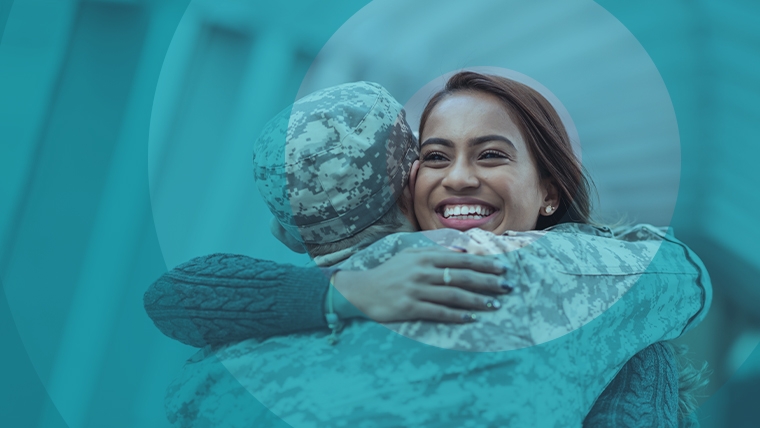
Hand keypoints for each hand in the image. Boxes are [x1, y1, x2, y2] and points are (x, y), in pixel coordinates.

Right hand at [331, 246, 510, 323]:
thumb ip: (435, 251)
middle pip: (462, 276)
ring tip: (495, 304)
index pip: (461, 259)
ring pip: (453, 295)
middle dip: (488, 281)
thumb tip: (463, 250)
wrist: (362, 290)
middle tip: (507, 286)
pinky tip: (471, 319)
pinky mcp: (410, 308)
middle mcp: (423, 272)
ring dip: (477, 300)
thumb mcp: (410, 255)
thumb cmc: (389, 272)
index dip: (483, 263)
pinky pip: (438, 312)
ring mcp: (417, 290)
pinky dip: (456, 316)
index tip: (502, 268)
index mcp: (425, 257)